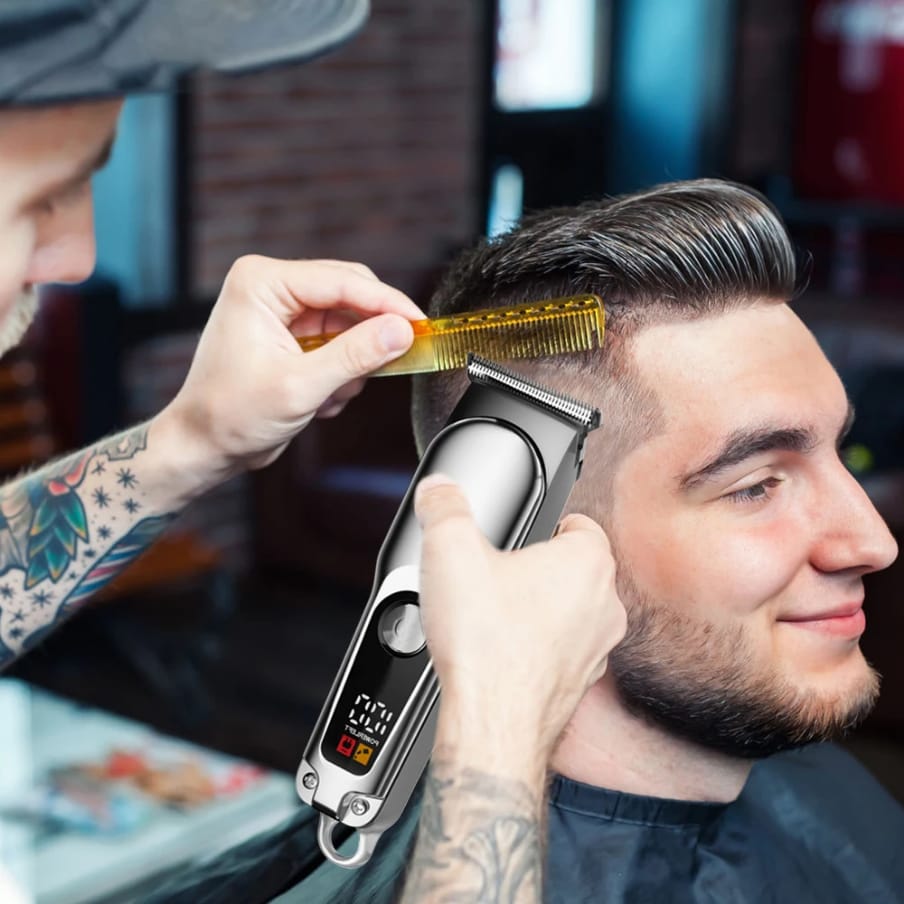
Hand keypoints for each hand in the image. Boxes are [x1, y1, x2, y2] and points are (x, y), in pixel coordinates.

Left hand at [159, 256, 423, 478]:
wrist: (204, 445)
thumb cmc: (230, 414)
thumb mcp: (301, 386)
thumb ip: (355, 355)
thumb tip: (401, 331)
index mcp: (262, 283)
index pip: (342, 281)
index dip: (387, 303)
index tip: (420, 324)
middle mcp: (271, 288)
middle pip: (350, 294)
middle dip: (371, 334)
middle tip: (401, 356)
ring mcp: (282, 312)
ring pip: (349, 322)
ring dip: (353, 362)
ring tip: (333, 395)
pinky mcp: (292, 336)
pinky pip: (339, 343)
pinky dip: (342, 373)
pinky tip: (322, 399)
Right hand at [414, 474, 626, 757]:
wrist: (492, 725)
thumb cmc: (486, 645)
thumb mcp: (449, 551)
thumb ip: (444, 508)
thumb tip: (439, 488)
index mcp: (586, 562)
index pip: (581, 523)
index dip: (551, 520)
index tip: (528, 529)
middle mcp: (604, 606)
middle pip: (576, 569)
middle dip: (541, 566)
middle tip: (501, 571)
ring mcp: (596, 650)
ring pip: (573, 613)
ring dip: (542, 610)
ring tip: (496, 612)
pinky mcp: (578, 684)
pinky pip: (562, 652)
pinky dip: (538, 648)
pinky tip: (502, 651)